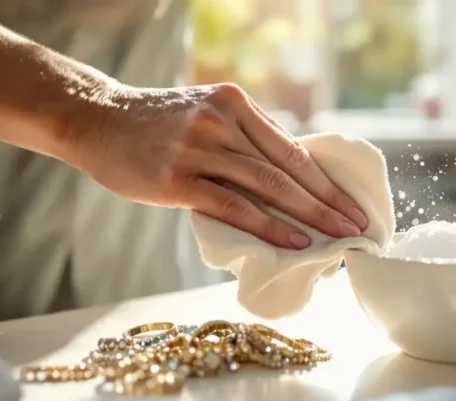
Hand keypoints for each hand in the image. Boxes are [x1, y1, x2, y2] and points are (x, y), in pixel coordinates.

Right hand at [67, 83, 367, 248]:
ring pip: (268, 186)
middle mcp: (223, 120)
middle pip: (288, 167)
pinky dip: (268, 225)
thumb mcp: (205, 114)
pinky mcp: (178, 178)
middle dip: (329, 201)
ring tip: (338, 237)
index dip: (326, 180)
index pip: (292, 149)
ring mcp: (200, 148)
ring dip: (309, 215)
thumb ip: (243, 139)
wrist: (96, 120)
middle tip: (359, 226)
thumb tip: (288, 177)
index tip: (352, 204)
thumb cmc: (156, 126)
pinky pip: (234, 205)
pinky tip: (293, 241)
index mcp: (235, 103)